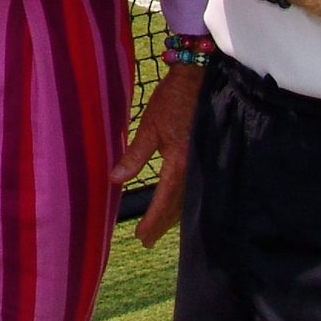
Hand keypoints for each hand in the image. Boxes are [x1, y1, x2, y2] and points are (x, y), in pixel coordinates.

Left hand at [113, 63, 202, 246]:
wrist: (200, 79)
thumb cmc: (172, 99)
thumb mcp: (149, 125)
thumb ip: (135, 155)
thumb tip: (114, 179)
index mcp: (179, 162)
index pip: (164, 201)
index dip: (152, 221)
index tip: (140, 237)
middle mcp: (194, 168)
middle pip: (178, 206)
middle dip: (162, 224)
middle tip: (146, 240)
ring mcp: (203, 163)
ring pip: (187, 198)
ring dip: (172, 215)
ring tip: (157, 228)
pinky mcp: (206, 156)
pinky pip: (194, 187)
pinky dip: (182, 200)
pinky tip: (174, 205)